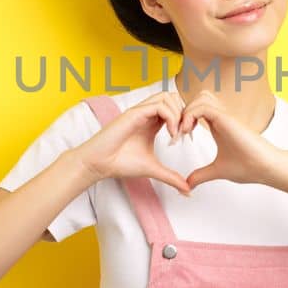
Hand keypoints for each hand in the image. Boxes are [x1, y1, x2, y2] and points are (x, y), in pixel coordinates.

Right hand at [69, 92, 191, 195]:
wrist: (99, 164)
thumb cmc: (121, 163)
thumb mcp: (153, 169)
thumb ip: (171, 177)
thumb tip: (188, 190)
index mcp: (151, 122)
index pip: (174, 107)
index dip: (185, 119)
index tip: (186, 137)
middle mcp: (146, 113)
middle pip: (172, 97)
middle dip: (184, 112)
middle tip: (184, 133)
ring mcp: (140, 111)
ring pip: (167, 96)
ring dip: (178, 113)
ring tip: (177, 134)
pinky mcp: (134, 113)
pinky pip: (159, 105)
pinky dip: (170, 118)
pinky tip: (170, 135)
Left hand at [178, 91, 287, 189]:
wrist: (266, 167)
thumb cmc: (249, 167)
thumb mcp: (218, 171)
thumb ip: (201, 175)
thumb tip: (188, 184)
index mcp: (219, 126)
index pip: (198, 109)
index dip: (184, 119)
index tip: (177, 138)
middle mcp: (221, 118)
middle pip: (199, 98)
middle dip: (183, 111)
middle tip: (177, 131)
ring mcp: (225, 116)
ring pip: (201, 97)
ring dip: (187, 110)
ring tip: (183, 130)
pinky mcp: (226, 119)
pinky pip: (203, 106)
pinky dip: (190, 115)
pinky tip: (187, 131)